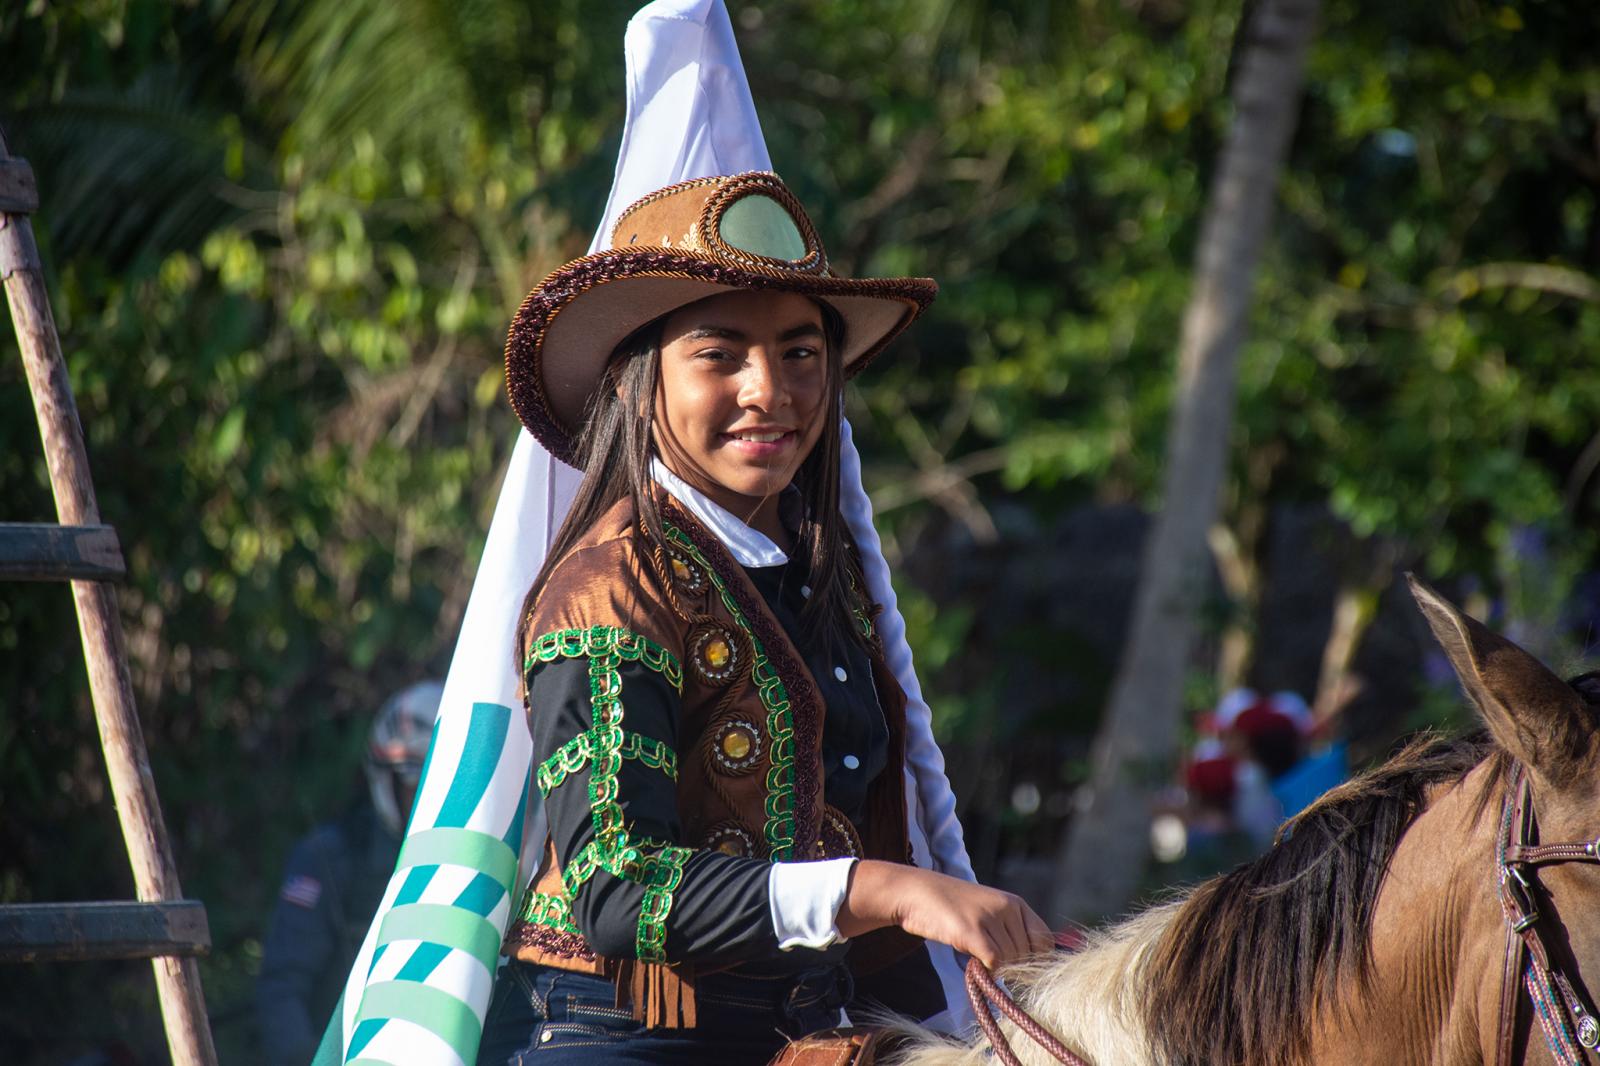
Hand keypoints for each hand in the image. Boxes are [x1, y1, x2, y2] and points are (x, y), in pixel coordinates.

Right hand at [836, 860, 1053, 969]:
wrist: (915, 892)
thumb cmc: (951, 908)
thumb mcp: (988, 910)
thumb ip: (1009, 931)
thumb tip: (1030, 965)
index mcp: (1016, 903)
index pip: (1045, 941)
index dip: (1036, 959)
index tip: (1019, 967)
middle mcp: (1008, 908)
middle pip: (1027, 955)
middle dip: (1012, 967)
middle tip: (988, 962)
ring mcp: (991, 918)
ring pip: (1010, 961)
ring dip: (995, 967)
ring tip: (975, 955)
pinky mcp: (973, 931)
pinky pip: (994, 963)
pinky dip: (985, 970)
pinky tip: (970, 960)